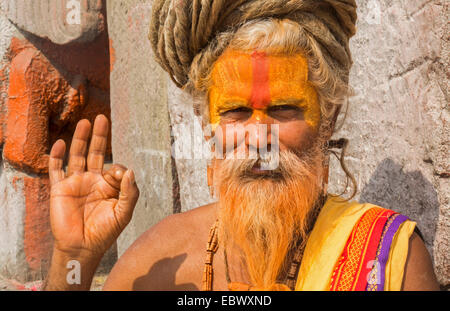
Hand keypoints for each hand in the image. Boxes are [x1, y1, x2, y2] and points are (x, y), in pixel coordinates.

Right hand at [48, 115, 138, 257]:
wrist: (83, 247)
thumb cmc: (105, 232)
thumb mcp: (124, 213)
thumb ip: (130, 192)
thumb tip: (129, 171)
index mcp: (109, 185)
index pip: (115, 166)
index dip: (118, 168)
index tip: (117, 177)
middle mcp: (93, 180)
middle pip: (96, 152)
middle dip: (99, 136)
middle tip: (102, 118)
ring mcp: (76, 183)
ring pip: (77, 156)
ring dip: (80, 139)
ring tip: (85, 122)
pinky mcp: (60, 189)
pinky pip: (56, 169)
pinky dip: (57, 156)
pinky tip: (61, 143)